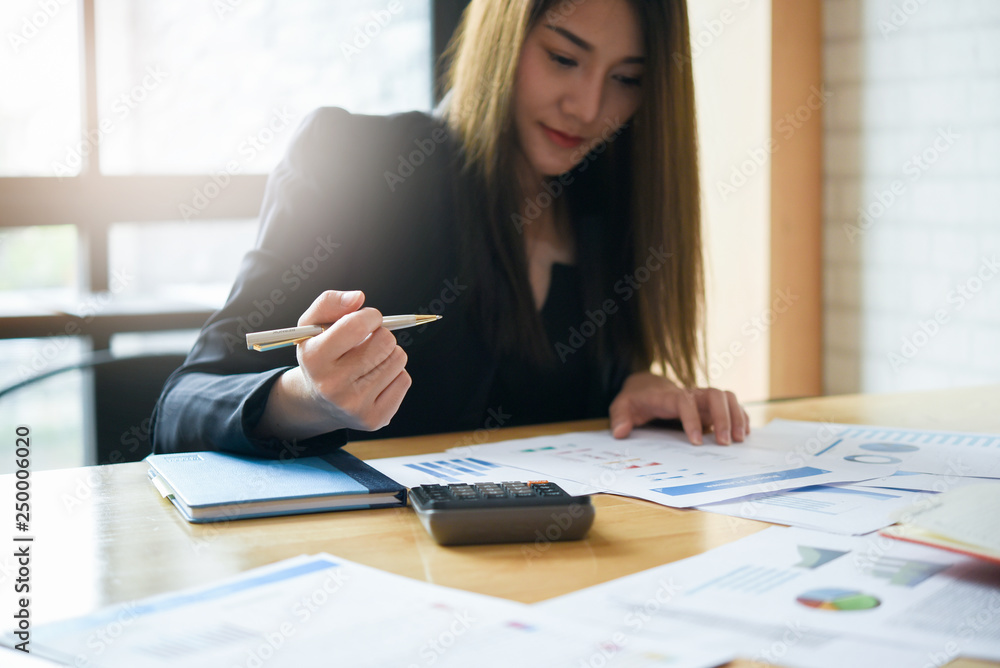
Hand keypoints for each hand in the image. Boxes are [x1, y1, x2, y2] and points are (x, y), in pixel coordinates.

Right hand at [255, 290, 410, 439]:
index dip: (370, 316)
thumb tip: (359, 298)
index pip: (356, 325)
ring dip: (389, 353)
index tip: (368, 319)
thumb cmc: (320, 353)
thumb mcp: (312, 325)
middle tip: (368, 341)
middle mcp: (332, 386)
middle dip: (381, 334)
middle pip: (385, 342)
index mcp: (314, 359)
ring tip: (370, 360)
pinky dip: (395, 373)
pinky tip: (375, 378)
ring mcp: (354, 405)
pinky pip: (404, 380)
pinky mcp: (374, 419)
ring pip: (398, 359)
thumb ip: (330, 303)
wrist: (318, 401)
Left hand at [608, 372, 749, 444]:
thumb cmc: (636, 400)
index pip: (684, 401)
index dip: (692, 420)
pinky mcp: (709, 405)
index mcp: (668, 396)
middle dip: (723, 417)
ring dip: (736, 416)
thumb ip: (619, 417)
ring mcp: (701, 398)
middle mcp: (689, 393)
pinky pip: (731, 405)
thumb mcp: (622, 406)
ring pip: (726, 397)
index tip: (696, 442)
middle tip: (725, 443)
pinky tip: (744, 433)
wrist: (646, 387)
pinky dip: (740, 417)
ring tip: (739, 439)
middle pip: (714, 395)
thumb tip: (620, 432)